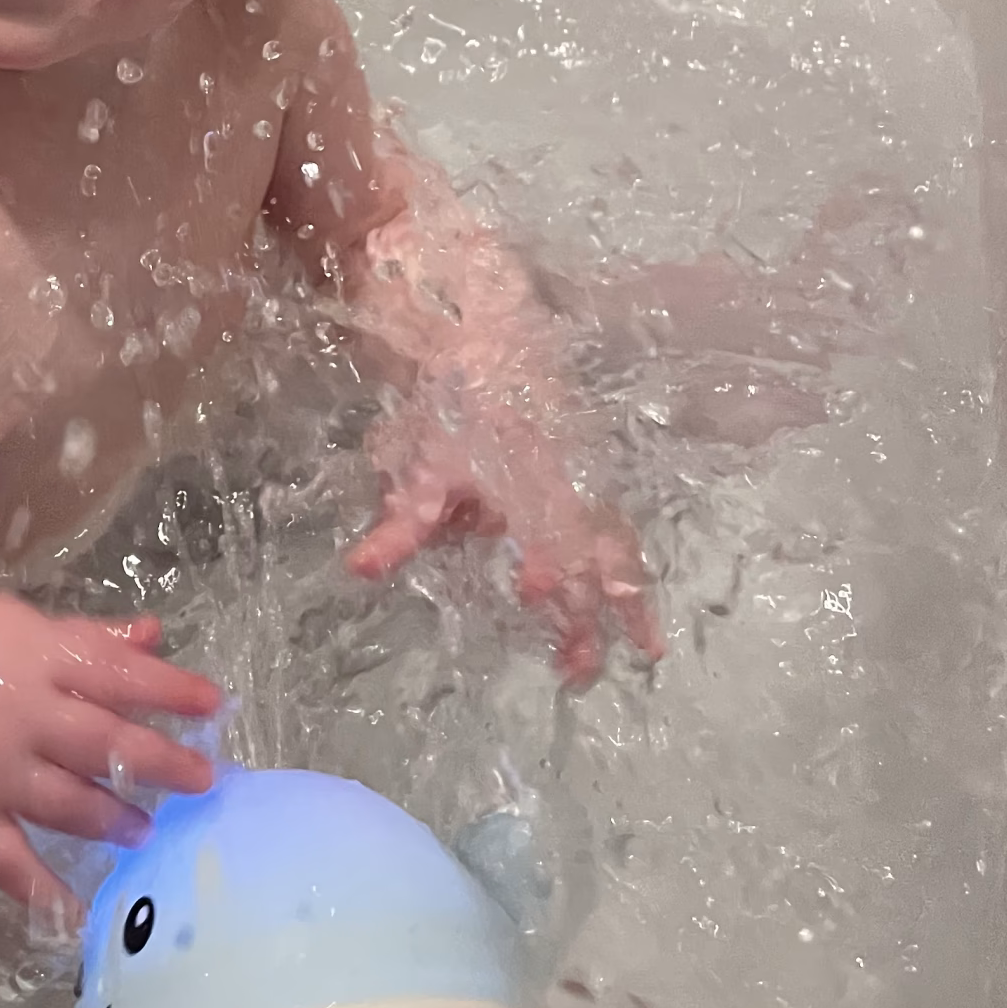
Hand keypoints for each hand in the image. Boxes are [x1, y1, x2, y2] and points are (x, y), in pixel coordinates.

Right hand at [0, 592, 219, 916]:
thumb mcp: (21, 624)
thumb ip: (88, 638)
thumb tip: (154, 637)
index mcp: (41, 661)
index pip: (119, 676)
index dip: (170, 691)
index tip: (215, 706)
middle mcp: (24, 718)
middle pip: (103, 743)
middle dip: (160, 763)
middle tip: (204, 781)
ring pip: (65, 803)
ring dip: (112, 819)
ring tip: (145, 832)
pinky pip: (6, 862)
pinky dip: (41, 893)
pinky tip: (76, 914)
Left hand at [348, 359, 661, 685]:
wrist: (491, 337)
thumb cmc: (454, 404)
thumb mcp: (424, 464)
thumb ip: (402, 524)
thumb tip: (361, 571)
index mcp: (529, 476)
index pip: (545, 523)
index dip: (544, 557)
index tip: (532, 590)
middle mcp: (567, 483)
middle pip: (591, 551)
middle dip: (589, 610)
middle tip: (580, 670)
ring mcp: (585, 482)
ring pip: (616, 544)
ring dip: (628, 599)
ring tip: (645, 649)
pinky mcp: (589, 482)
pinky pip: (615, 530)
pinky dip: (627, 567)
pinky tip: (635, 605)